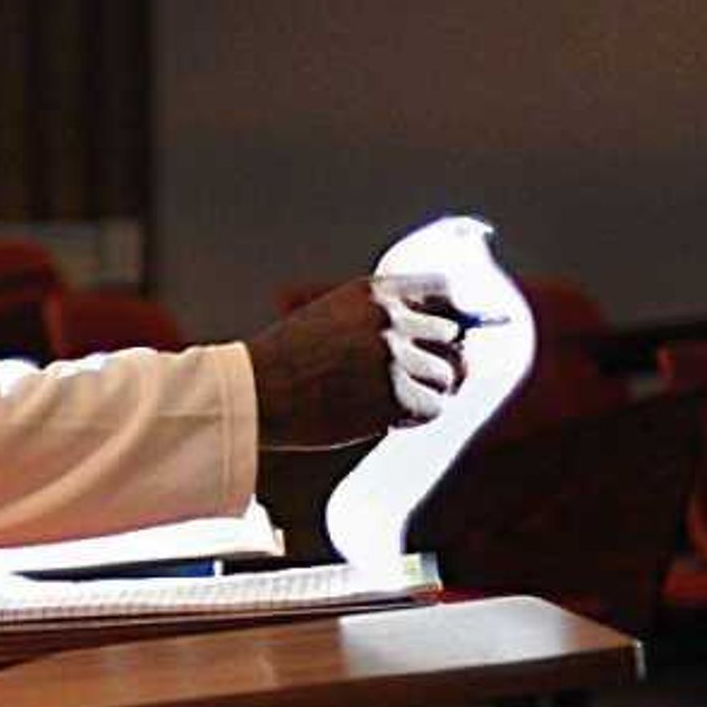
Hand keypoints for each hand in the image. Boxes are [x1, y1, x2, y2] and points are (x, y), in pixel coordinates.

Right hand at [246, 275, 469, 450]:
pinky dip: (415, 415)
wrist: (255, 392)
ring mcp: (396, 358)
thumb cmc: (282, 359)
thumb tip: (426, 326)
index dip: (452, 312)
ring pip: (446, 375)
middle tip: (417, 375)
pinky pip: (433, 407)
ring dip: (427, 389)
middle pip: (451, 336)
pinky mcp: (396, 396)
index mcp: (373, 292)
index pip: (444, 290)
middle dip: (437, 357)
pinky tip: (386, 415)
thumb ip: (374, 313)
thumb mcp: (327, 313)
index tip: (449, 331)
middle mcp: (391, 320)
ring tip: (393, 399)